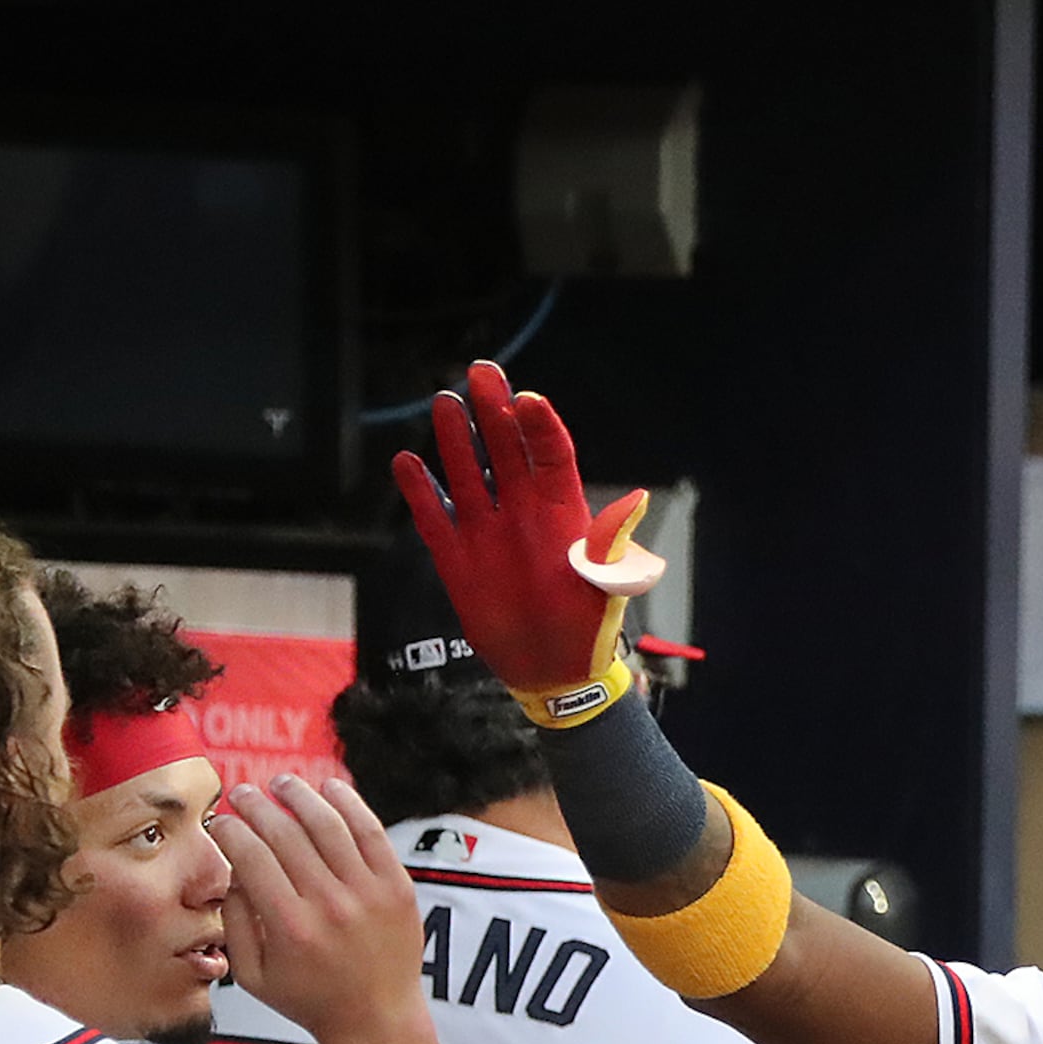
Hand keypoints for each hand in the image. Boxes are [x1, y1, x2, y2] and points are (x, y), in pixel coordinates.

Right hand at [210, 777, 430, 1043]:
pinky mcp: (397, 886)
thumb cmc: (310, 998)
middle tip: (243, 794)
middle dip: (257, 806)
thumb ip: (233, 923)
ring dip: (300, 795)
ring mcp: (367, 893)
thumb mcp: (253, 975)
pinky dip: (349, 804)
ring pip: (328, 824)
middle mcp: (329, 905)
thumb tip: (230, 871)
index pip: (251, 857)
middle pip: (285, 834)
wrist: (377, 1017)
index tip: (220, 822)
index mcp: (289, 926)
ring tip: (282, 783)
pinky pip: (371, 832)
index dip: (230, 830)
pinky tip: (330, 788)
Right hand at [391, 359, 662, 719]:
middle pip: (506, 450)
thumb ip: (610, 545)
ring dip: (456, 439)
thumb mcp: (605, 587)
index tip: (526, 399)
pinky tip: (406, 462)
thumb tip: (636, 500)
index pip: (551, 455)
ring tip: (445, 402)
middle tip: (480, 373)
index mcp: (563, 513)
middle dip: (493, 410)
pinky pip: (434, 516)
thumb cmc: (587, 627)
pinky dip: (420, 491)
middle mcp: (522, 511)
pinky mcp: (456, 557)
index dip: (539, 426)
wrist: (552, 671)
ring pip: (467, 473)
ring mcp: (487, 531)